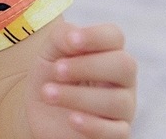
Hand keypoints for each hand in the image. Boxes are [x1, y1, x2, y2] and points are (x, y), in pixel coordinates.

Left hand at [25, 21, 136, 138]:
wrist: (41, 112)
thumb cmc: (51, 76)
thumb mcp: (49, 52)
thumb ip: (61, 37)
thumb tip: (74, 36)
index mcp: (107, 52)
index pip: (115, 36)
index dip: (96, 36)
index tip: (71, 41)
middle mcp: (121, 79)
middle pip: (124, 66)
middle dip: (87, 66)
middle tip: (57, 70)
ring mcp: (123, 107)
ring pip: (117, 100)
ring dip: (77, 96)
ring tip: (48, 94)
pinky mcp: (116, 133)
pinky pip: (117, 131)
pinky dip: (93, 125)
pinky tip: (71, 119)